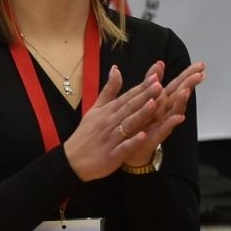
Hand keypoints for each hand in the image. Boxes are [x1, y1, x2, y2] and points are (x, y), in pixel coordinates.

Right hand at [63, 65, 163, 180]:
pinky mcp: (111, 155)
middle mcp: (109, 123)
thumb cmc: (85, 135)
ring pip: (128, 125)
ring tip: (153, 104)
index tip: (155, 77)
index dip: (141, 88)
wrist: (72, 161)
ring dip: (140, 115)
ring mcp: (111, 139)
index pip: (127, 97)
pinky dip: (132, 142)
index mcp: (107, 112)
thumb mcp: (95, 109)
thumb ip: (109, 91)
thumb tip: (116, 69)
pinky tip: (143, 136)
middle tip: (159, 85)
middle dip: (144, 97)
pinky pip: (123, 147)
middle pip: (129, 108)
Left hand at [115, 59, 202, 168]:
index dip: (188, 74)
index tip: (200, 64)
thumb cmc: (137, 124)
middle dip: (190, 84)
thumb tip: (159, 63)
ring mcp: (162, 124)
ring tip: (186, 90)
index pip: (177, 85)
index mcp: (160, 101)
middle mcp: (165, 111)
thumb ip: (150, 81)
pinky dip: (171, 123)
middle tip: (201, 73)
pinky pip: (165, 129)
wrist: (129, 149)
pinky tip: (179, 117)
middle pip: (180, 95)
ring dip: (181, 101)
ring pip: (174, 111)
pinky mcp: (156, 136)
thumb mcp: (142, 99)